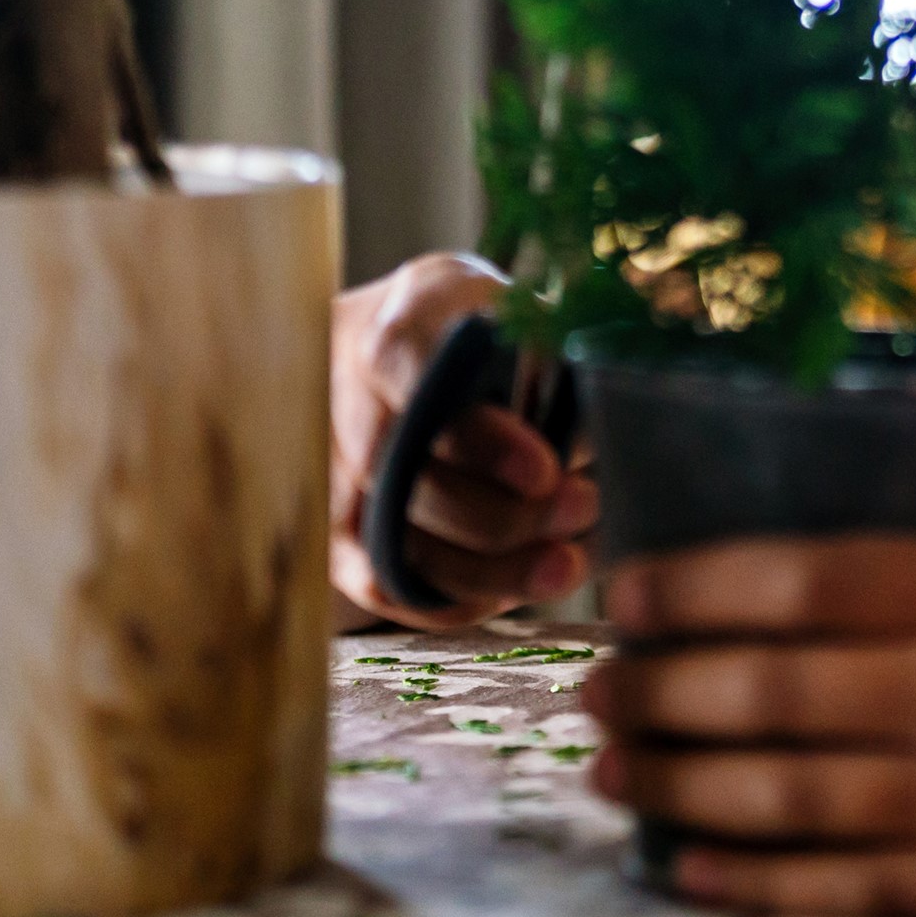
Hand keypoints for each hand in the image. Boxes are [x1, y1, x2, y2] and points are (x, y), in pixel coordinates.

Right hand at [327, 253, 596, 623]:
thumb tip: (586, 443)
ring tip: (563, 567)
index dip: (478, 437)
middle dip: (497, 515)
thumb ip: (552, 367)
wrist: (411, 345)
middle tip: (581, 512)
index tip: (546, 471)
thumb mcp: (525, 318)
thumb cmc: (488, 333)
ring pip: (389, 539)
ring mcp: (328, 462)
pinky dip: (445, 598)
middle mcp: (343, 393)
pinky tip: (507, 591)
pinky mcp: (331, 523)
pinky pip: (377, 581)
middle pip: (401, 475)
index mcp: (400, 325)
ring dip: (482, 570)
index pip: (415, 376)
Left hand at [591, 536, 915, 916]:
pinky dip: (752, 881)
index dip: (695, 589)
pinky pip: (849, 893)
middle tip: (584, 688)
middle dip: (655, 690)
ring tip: (610, 768)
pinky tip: (687, 868)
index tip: (620, 592)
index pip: (803, 577)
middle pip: (767, 692)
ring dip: (677, 781)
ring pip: (787, 797)